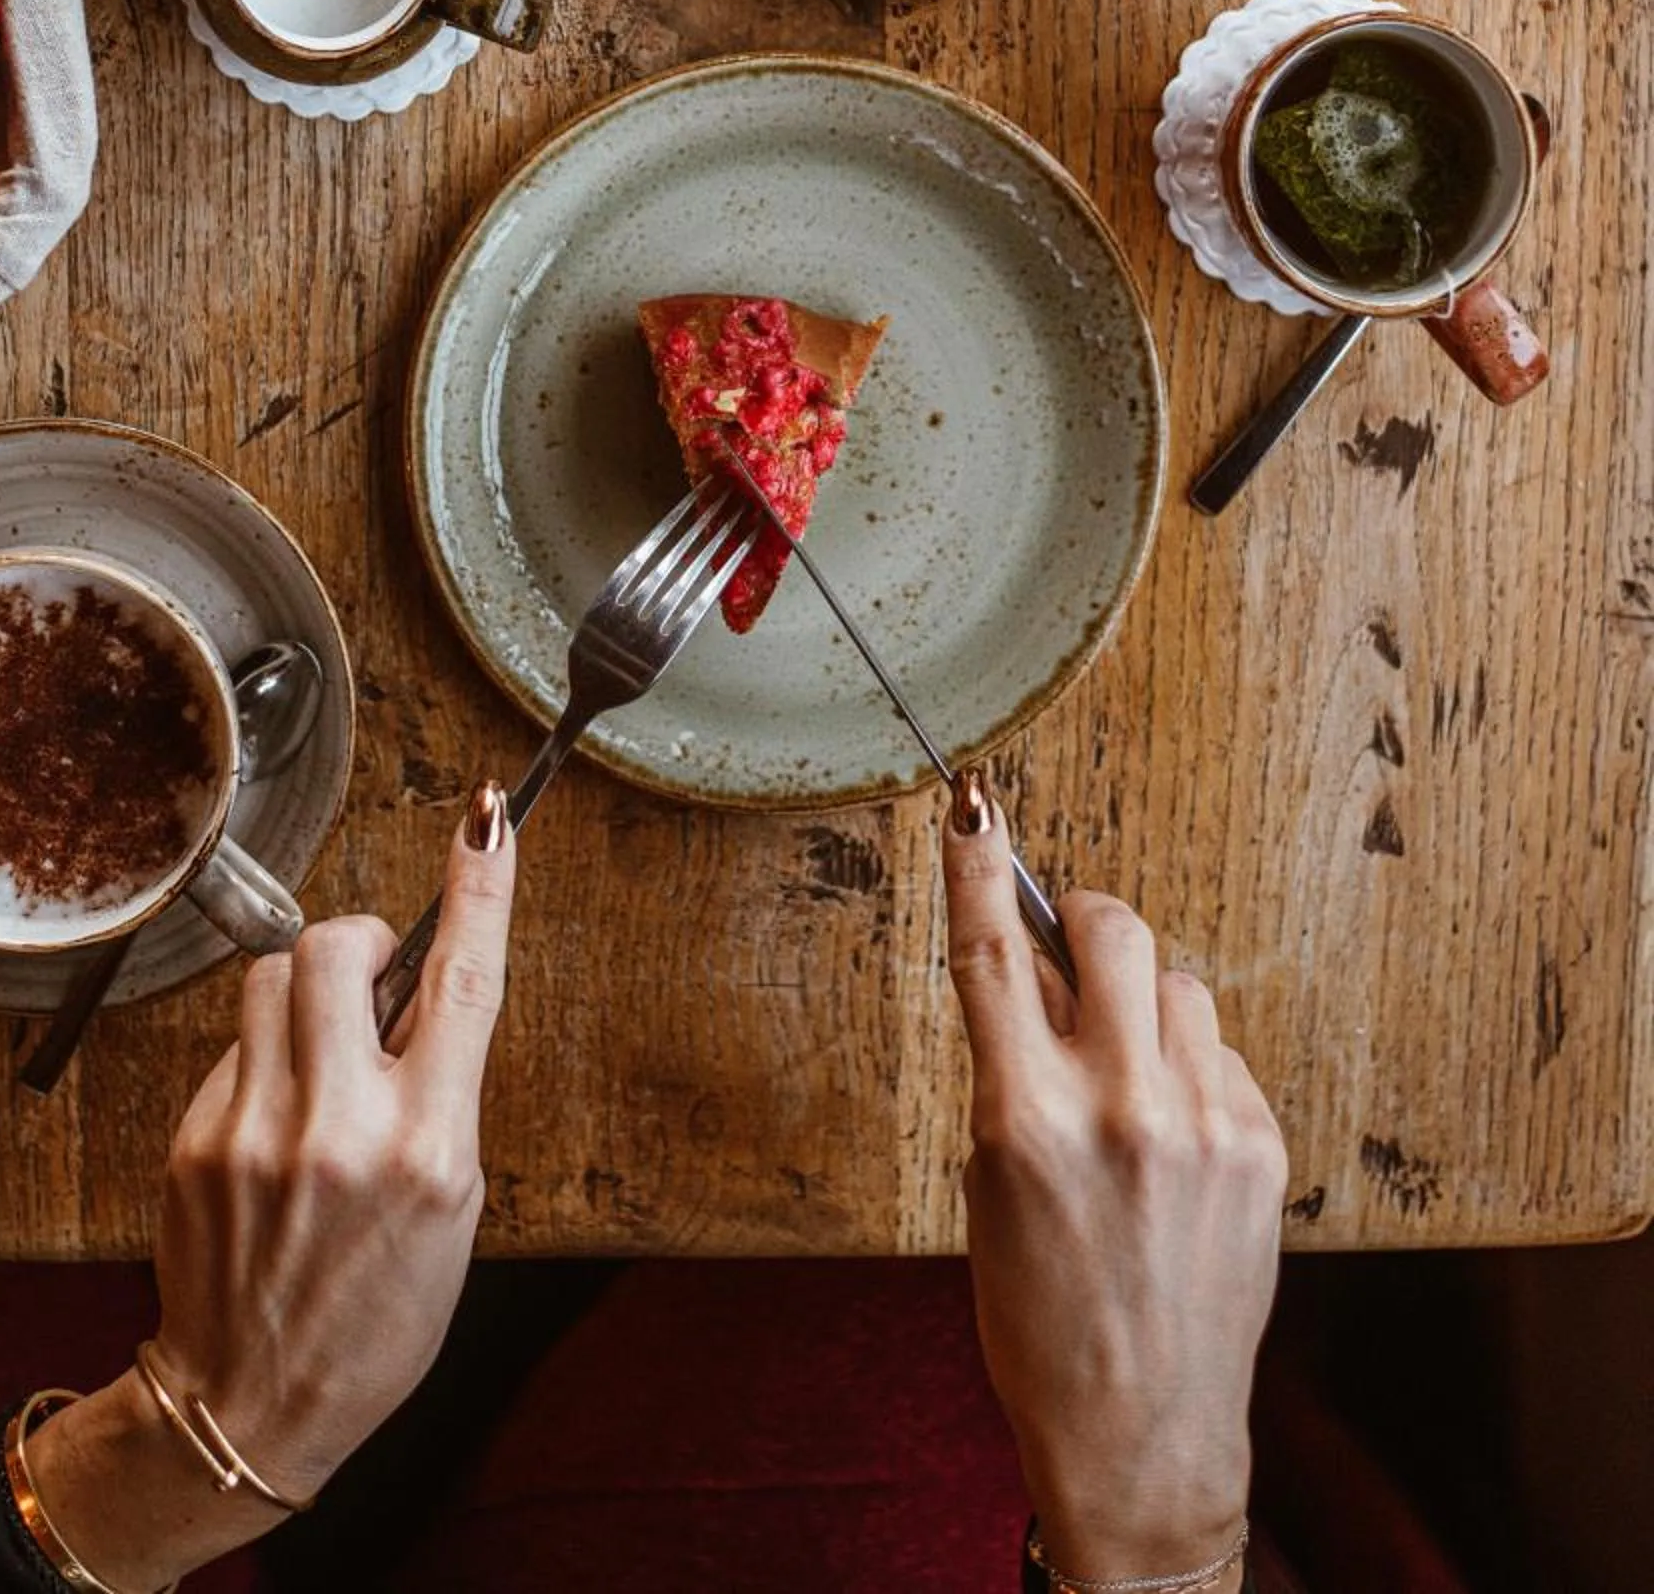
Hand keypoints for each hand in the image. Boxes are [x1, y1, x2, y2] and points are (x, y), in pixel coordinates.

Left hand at [27, 788, 514, 1590]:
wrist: (252, 1407)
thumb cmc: (375, 1312)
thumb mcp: (451, 1207)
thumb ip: (441, 1091)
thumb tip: (419, 984)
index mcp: (429, 1148)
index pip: (465, 982)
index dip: (483, 887)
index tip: (489, 817)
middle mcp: (341, 1129)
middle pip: (342, 945)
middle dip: (361, 940)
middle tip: (372, 975)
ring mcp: (258, 1131)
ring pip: (274, 974)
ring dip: (306, 987)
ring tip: (320, 1051)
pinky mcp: (196, 1138)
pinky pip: (234, 1041)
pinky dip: (264, 1057)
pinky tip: (275, 1123)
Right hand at [944, 779, 1285, 1590]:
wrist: (1139, 1432)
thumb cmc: (1042, 1321)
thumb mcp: (987, 1186)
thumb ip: (1009, 1067)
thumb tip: (1029, 967)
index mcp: (1025, 1118)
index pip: (991, 954)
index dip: (976, 866)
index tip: (973, 801)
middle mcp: (1119, 1107)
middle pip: (1113, 929)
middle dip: (1088, 922)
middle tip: (1075, 947)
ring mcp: (1200, 1123)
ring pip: (1177, 983)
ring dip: (1145, 1006)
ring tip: (1127, 1082)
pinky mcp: (1258, 1145)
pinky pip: (1221, 1052)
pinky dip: (1192, 1070)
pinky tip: (1172, 1140)